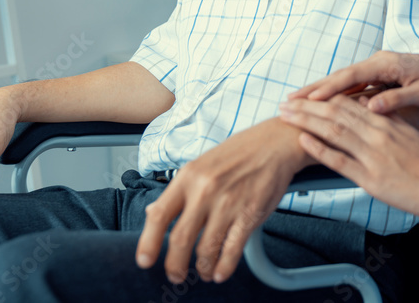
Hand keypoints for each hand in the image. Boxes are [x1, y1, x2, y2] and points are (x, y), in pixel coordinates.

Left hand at [134, 118, 311, 284]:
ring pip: (206, 249)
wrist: (274, 143)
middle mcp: (205, 190)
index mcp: (188, 177)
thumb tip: (153, 213)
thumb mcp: (201, 165)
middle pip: (180, 239)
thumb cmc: (238, 153)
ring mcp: (228, 203)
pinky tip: (220, 272)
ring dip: (202, 268)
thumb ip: (178, 191)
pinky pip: (232, 249)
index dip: (148, 242)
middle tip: (176, 275)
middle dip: (174, 265)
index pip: (159, 215)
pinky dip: (224, 267)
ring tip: (203, 272)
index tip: (145, 260)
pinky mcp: (250, 213)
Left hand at [279, 95, 418, 223]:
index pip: (348, 103)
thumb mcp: (408, 133)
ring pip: (334, 131)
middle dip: (307, 106)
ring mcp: (373, 155)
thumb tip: (368, 106)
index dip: (324, 98)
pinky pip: (340, 160)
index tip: (305, 95)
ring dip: (307, 122)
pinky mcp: (370, 177)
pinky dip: (320, 149)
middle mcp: (377, 134)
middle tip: (286, 102)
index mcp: (386, 122)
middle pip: (336, 114)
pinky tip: (304, 141)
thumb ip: (387, 119)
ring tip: (287, 115)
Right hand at [288, 50, 418, 113]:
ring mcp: (378, 67)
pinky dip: (337, 94)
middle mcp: (379, 62)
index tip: (306, 101)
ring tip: (299, 103)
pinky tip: (325, 104)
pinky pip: (354, 85)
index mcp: (386, 65)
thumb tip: (371, 106)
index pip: (349, 78)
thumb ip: (397, 99)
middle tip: (289, 101)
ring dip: (322, 92)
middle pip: (340, 77)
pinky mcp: (381, 74)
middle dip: (314, 89)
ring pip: (344, 81)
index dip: (326, 90)